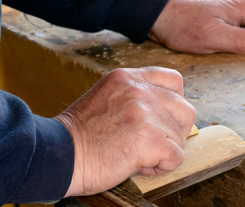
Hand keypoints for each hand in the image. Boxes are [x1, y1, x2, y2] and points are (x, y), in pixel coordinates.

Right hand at [55, 67, 195, 195]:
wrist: (60, 154)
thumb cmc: (80, 133)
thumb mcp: (106, 97)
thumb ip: (134, 96)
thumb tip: (164, 112)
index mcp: (127, 78)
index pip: (173, 80)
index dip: (174, 102)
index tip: (163, 118)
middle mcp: (138, 90)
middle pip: (184, 108)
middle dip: (175, 130)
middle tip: (154, 142)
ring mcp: (145, 112)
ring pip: (180, 135)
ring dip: (165, 150)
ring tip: (139, 155)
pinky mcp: (150, 138)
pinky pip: (177, 156)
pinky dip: (162, 166)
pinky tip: (140, 165)